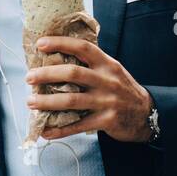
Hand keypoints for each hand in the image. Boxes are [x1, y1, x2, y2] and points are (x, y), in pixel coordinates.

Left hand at [25, 37, 153, 142]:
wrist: (146, 114)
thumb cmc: (122, 90)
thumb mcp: (112, 71)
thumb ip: (91, 65)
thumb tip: (57, 60)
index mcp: (107, 64)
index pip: (83, 48)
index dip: (61, 43)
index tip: (41, 44)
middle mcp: (107, 80)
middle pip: (73, 73)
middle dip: (47, 75)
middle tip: (29, 78)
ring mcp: (107, 101)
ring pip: (72, 100)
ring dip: (48, 102)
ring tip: (31, 102)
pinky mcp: (106, 120)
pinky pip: (79, 125)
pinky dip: (60, 130)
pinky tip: (46, 131)